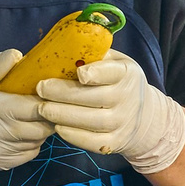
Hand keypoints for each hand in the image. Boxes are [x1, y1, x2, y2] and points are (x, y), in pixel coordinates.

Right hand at [0, 49, 52, 185]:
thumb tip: (19, 56)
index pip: (35, 108)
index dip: (48, 99)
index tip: (48, 90)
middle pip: (42, 128)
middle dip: (48, 114)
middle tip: (44, 101)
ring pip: (36, 144)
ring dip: (40, 130)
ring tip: (34, 115)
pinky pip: (25, 157)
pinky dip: (31, 144)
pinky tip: (22, 132)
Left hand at [33, 51, 184, 172]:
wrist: (144, 118)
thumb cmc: (118, 83)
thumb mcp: (116, 63)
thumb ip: (95, 56)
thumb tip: (62, 42)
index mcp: (127, 74)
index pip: (112, 73)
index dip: (96, 73)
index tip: (78, 73)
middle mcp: (127, 99)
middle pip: (94, 98)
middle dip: (63, 93)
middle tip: (40, 88)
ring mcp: (122, 123)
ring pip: (91, 121)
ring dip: (63, 115)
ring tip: (42, 108)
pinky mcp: (114, 143)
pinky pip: (91, 142)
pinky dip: (73, 136)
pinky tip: (57, 126)